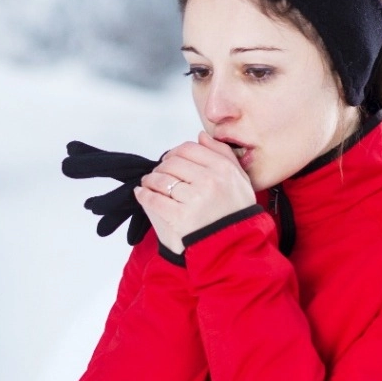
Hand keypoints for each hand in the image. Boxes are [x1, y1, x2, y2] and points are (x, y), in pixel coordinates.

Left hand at [132, 132, 257, 253]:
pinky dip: (144, 195)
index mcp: (223, 169)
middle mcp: (209, 181)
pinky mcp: (180, 217)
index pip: (189, 149)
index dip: (175, 152)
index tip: (170, 160)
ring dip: (150, 180)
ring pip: (161, 179)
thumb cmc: (236, 212)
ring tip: (148, 183)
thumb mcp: (239, 179)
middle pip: (172, 163)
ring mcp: (194, 199)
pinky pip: (154, 200)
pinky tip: (141, 194)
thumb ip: (223, 154)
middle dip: (161, 167)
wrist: (235, 244)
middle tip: (157, 173)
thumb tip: (201, 136)